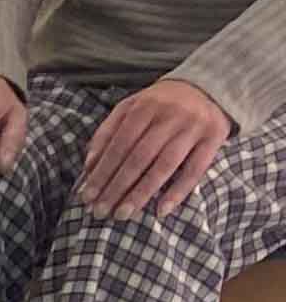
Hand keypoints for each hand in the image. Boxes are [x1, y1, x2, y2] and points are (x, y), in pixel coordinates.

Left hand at [77, 78, 235, 216]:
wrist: (207, 87)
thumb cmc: (159, 104)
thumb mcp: (130, 108)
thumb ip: (107, 132)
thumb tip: (89, 165)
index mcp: (144, 107)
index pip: (119, 145)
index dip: (102, 172)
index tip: (87, 196)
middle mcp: (170, 116)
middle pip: (139, 157)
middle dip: (117, 187)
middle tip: (100, 211)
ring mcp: (194, 127)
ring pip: (164, 165)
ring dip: (141, 193)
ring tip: (123, 214)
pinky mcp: (214, 138)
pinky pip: (195, 170)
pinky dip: (178, 192)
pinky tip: (161, 211)